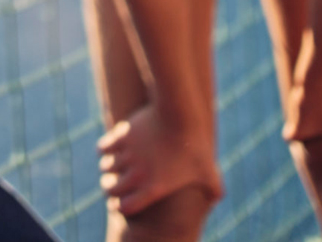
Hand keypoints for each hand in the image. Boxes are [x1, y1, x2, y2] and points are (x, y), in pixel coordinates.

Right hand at [99, 104, 222, 215]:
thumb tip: (218, 197)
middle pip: (110, 189)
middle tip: (113, 187)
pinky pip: (103, 149)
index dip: (121, 207)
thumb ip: (214, 188)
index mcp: (153, 188)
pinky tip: (109, 150)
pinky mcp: (121, 136)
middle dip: (110, 190)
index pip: (125, 207)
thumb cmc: (195, 144)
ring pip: (105, 168)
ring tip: (111, 168)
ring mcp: (126, 155)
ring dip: (107, 169)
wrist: (180, 113)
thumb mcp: (208, 170)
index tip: (121, 204)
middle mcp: (135, 175)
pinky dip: (104, 151)